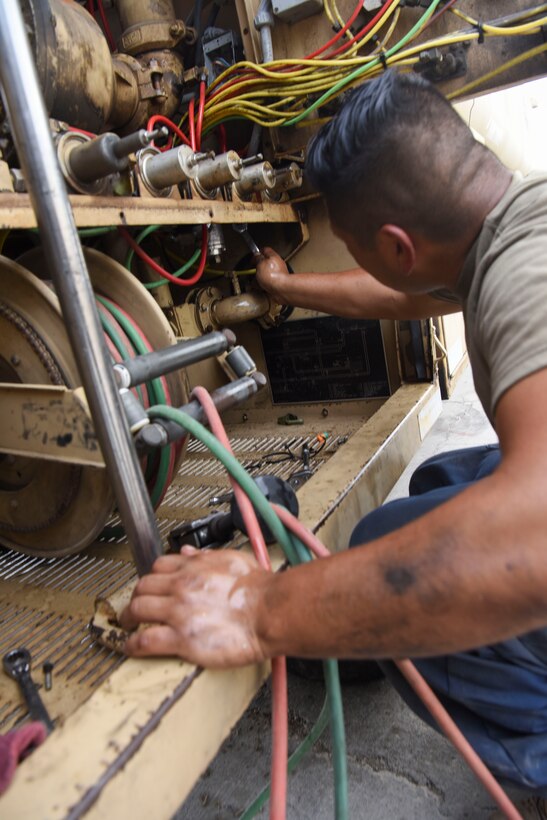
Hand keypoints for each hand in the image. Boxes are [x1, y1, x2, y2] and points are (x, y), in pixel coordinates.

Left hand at [120, 546, 270, 667]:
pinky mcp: (181, 638)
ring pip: (138, 609)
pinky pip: (145, 640)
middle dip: (136, 597)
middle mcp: (181, 585)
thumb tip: (188, 552)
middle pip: (143, 587)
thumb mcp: (233, 560)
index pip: (159, 567)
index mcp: (194, 566)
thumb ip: (207, 556)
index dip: (152, 578)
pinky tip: (131, 648)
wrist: (270, 611)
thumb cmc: (259, 589)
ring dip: (129, 618)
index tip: (152, 587)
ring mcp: (178, 611)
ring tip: (128, 626)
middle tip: (135, 607)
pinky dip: (133, 644)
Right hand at [255, 247, 290, 302]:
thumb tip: (256, 255)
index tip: (253, 258)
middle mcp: (277, 265)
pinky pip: (267, 283)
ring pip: (265, 274)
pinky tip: (258, 287)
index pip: (265, 250)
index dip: (258, 253)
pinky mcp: (277, 284)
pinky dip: (262, 285)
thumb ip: (258, 258)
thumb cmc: (273, 275)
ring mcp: (277, 274)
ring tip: (254, 281)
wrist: (281, 289)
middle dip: (257, 267)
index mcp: (273, 256)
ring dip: (259, 277)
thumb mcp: (261, 263)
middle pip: (265, 263)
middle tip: (252, 270)